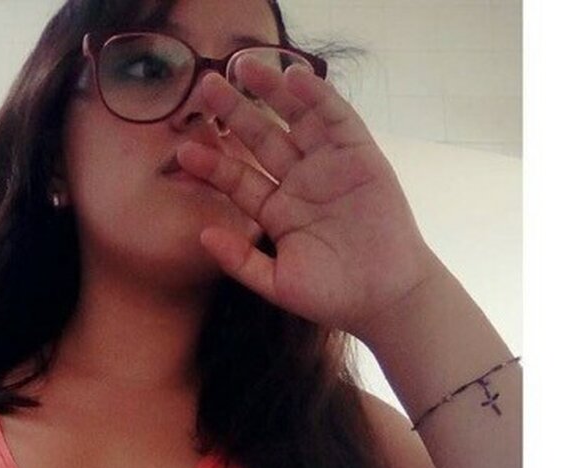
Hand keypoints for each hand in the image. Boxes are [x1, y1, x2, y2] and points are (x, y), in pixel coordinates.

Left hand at [175, 59, 442, 342]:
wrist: (385, 298)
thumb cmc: (332, 296)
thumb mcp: (277, 284)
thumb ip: (240, 261)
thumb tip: (203, 236)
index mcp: (277, 212)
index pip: (238, 180)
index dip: (213, 165)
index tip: (185, 151)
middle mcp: (299, 183)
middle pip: (261, 140)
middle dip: (234, 113)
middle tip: (206, 86)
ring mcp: (329, 166)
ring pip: (295, 120)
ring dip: (271, 92)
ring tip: (244, 66)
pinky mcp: (360, 155)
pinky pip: (336, 119)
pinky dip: (318, 96)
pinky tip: (294, 78)